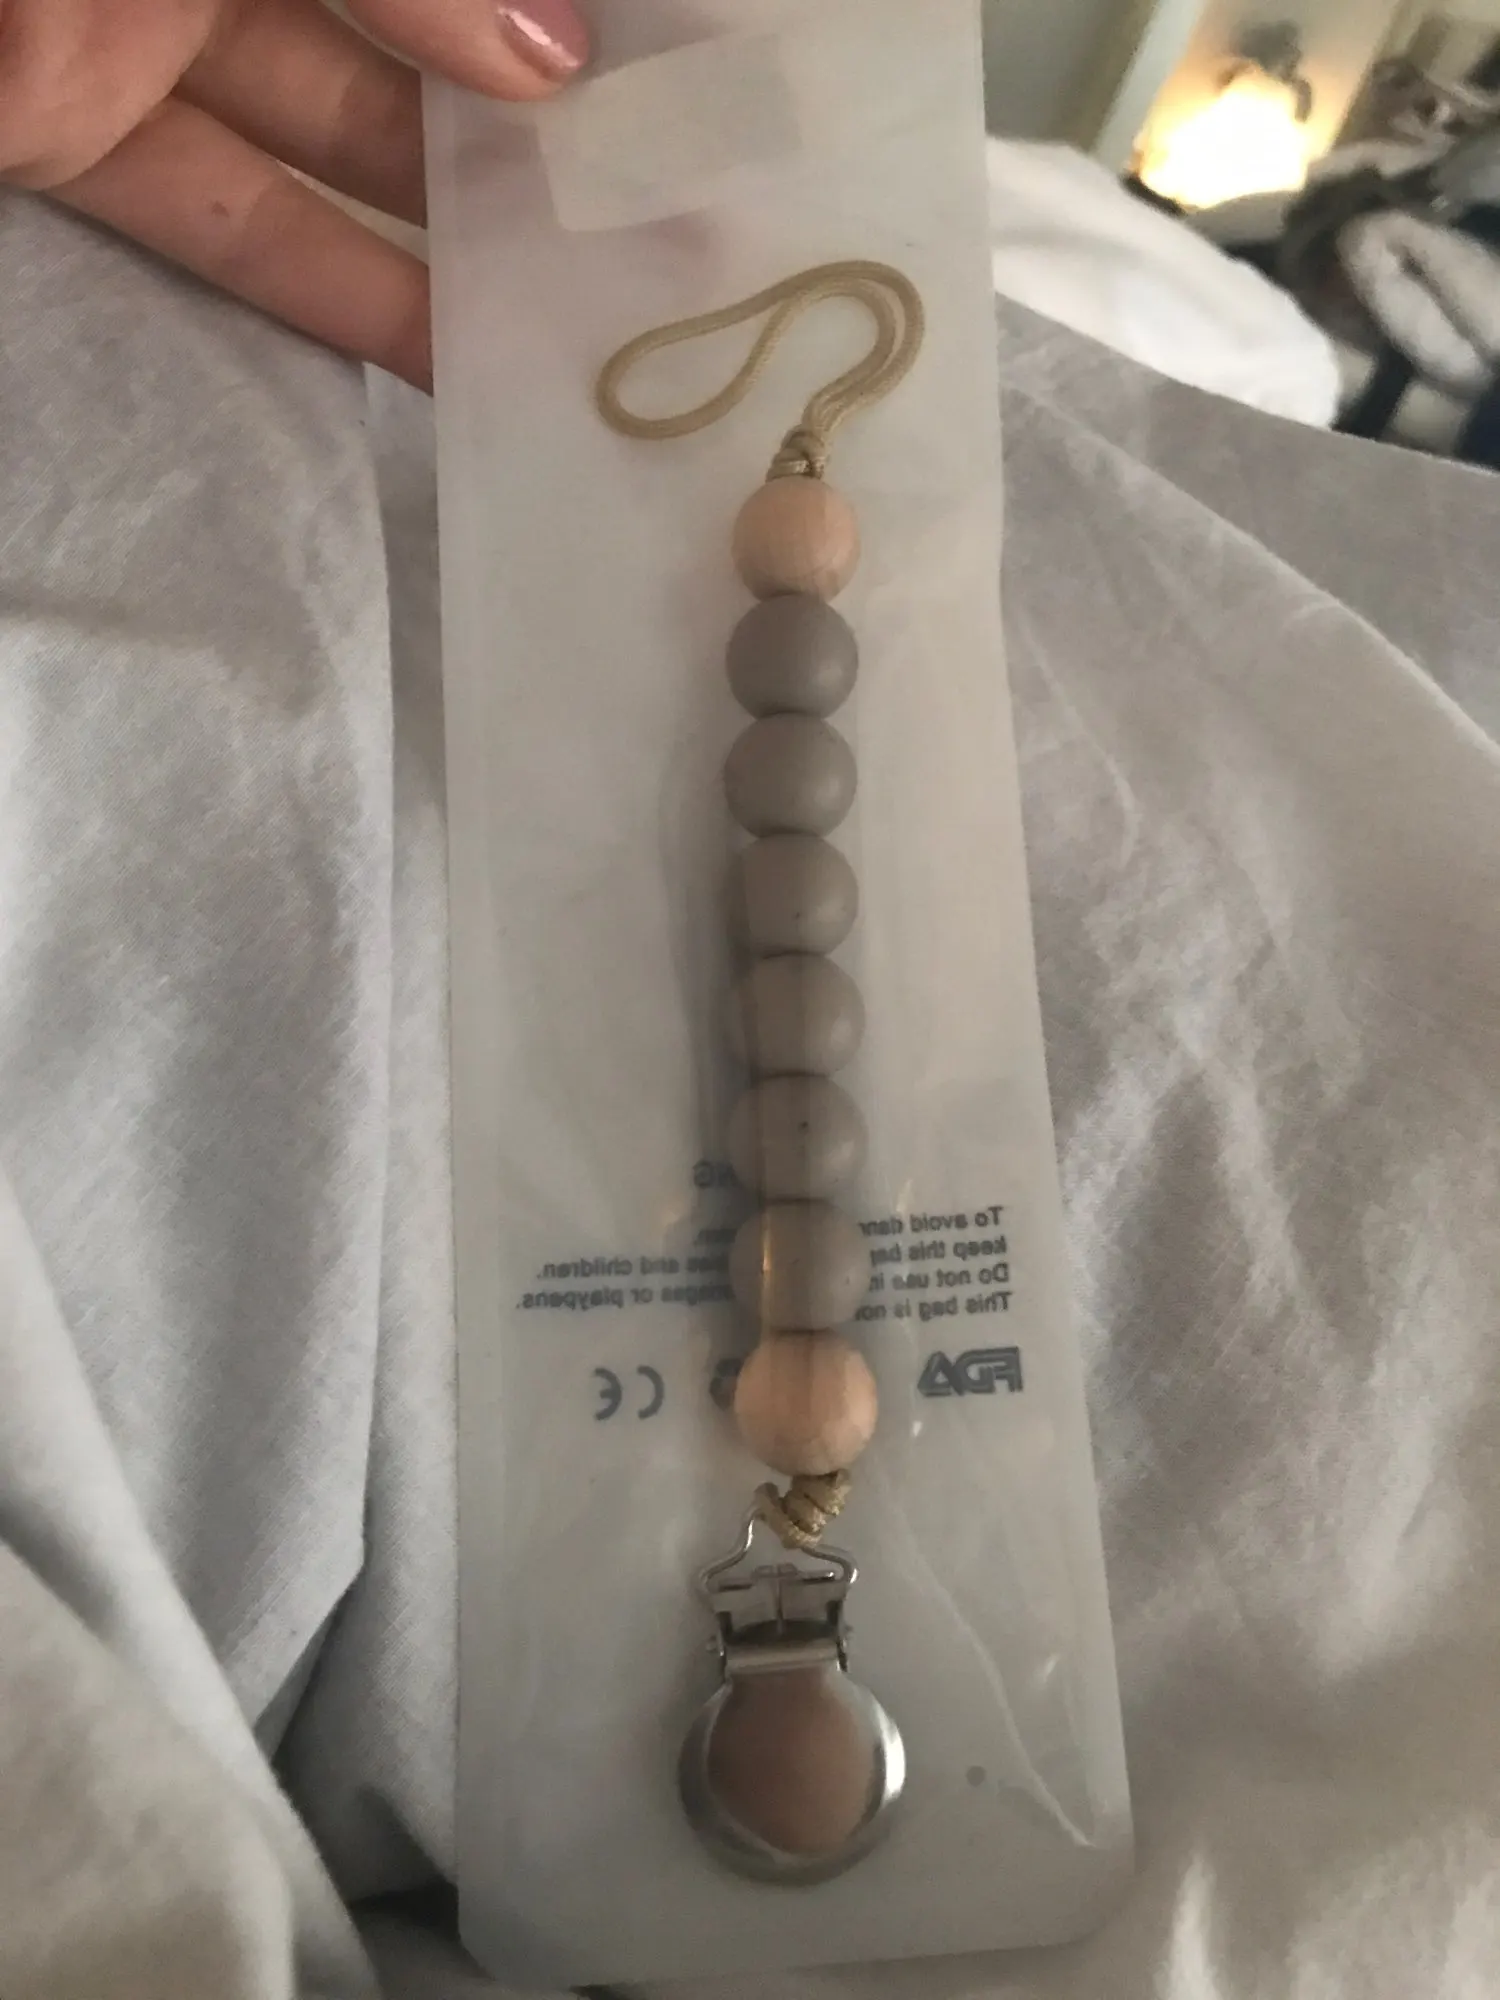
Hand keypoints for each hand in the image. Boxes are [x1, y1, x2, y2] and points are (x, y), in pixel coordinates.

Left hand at [0, 0, 589, 388]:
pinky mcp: (71, 143)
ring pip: (324, 139)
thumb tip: (553, 61)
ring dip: (448, 224)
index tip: (642, 89)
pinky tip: (449, 349)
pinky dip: (335, 290)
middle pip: (400, 43)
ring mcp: (137, 42)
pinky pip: (226, 222)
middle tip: (647, 211)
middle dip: (522, 126)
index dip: (532, 16)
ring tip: (579, 298)